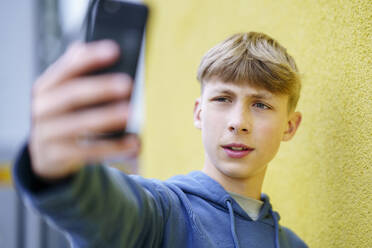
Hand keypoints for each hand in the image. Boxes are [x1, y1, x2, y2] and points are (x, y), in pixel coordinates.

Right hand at [29, 40, 139, 179]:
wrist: (45, 154)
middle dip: (100, 88)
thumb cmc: (62, 116)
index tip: (115, 50)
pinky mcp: (57, 156)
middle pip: (71, 94)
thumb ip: (75, 71)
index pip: (66, 68)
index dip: (90, 58)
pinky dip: (113, 148)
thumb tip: (92, 47)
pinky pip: (88, 152)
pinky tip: (134, 144)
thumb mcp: (63, 94)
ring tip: (131, 113)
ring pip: (79, 125)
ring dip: (106, 118)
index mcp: (45, 88)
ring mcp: (46, 134)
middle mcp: (41, 109)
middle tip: (128, 84)